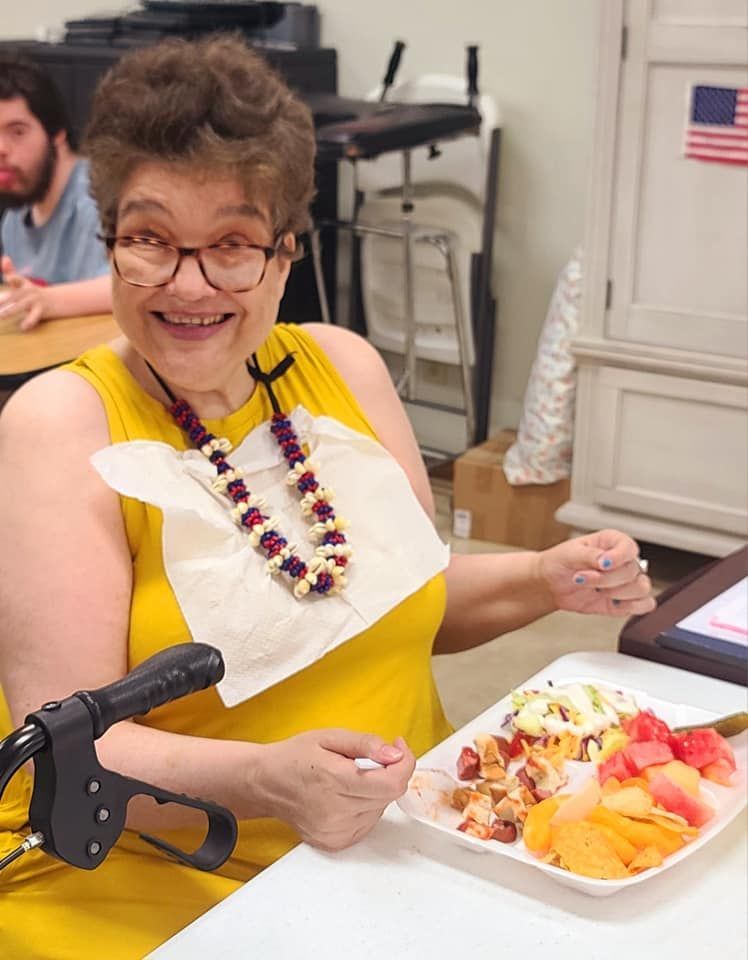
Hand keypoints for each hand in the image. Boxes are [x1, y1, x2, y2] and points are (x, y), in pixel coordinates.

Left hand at [0, 255, 48, 330]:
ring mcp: (36, 300)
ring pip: (22, 306)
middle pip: (16, 295)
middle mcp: (30, 291)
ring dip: (11, 311)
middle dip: (5, 300)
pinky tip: (23, 327)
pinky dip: (29, 322)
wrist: (59, 300)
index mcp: (24, 284)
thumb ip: (11, 272)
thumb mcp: (23, 282)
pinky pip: (34, 317)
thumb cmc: (35, 292)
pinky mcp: (42, 310)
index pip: (16, 279)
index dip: (12, 278)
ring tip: (1, 316)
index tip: (8, 279)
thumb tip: (5, 257)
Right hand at [253, 728, 415, 851]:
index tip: (398, 748)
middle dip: (388, 773)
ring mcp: (335, 832)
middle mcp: (336, 812)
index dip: (404, 764)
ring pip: (380, 810)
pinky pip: (367, 824)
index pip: (392, 784)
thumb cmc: (295, 757)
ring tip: (352, 778)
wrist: (266, 783)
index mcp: (334, 781)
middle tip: (372, 758)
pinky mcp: (334, 843)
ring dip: (376, 792)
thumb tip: (394, 755)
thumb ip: (365, 744)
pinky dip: (366, 807)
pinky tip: (347, 796)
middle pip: (389, 796)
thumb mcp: (330, 736)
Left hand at [538, 529, 655, 617]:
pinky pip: (644, 605)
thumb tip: (605, 559)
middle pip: (632, 572)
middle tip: (582, 578)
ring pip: (641, 589)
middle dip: (605, 579)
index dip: (619, 557)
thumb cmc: (559, 562)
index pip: (629, 547)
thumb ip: (589, 555)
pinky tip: (611, 603)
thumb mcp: (569, 553)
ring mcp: (626, 582)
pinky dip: (631, 607)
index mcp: (612, 542)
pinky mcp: (625, 601)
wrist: (551, 584)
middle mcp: (623, 561)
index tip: (602, 564)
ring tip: (595, 591)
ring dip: (616, 593)